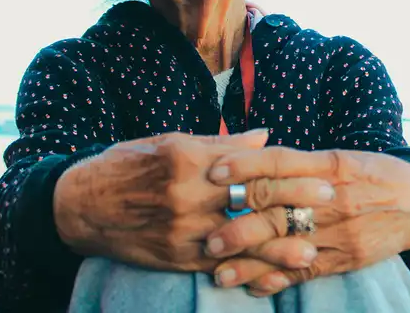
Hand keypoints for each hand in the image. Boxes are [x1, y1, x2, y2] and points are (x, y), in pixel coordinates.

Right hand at [53, 130, 335, 273]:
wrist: (79, 204)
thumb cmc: (127, 164)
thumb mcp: (170, 141)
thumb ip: (220, 143)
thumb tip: (265, 136)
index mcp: (188, 158)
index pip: (248, 164)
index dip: (288, 169)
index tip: (321, 171)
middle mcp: (187, 194)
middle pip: (251, 199)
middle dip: (294, 202)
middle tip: (330, 202)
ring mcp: (181, 229)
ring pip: (239, 238)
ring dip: (279, 245)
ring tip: (312, 250)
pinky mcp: (174, 256)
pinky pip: (218, 263)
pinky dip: (247, 268)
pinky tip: (271, 273)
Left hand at [205, 148, 409, 294]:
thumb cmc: (370, 174)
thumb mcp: (339, 157)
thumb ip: (298, 162)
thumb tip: (247, 156)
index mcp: (329, 164)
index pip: (280, 163)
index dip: (244, 165)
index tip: (212, 171)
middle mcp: (331, 196)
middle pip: (279, 208)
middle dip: (240, 224)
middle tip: (208, 236)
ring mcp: (339, 230)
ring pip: (287, 246)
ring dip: (250, 261)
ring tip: (218, 271)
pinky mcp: (346, 258)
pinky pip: (306, 271)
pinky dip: (278, 280)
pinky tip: (252, 286)